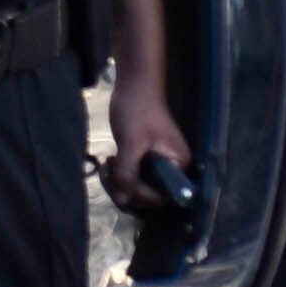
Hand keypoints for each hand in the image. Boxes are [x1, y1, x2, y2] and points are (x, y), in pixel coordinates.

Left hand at [111, 93, 198, 208]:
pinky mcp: (147, 158)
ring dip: (119, 181)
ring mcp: (160, 163)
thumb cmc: (137, 110)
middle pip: (149, 194)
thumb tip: (123, 201)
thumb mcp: (131, 144)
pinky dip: (120, 172)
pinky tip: (109, 160)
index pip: (161, 196)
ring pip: (138, 186)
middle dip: (126, 188)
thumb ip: (128, 174)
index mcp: (178, 165)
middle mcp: (173, 167)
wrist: (134, 85)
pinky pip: (134, 175)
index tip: (120, 183)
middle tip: (108, 173)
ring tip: (107, 166)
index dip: (139, 194)